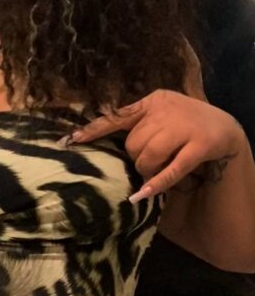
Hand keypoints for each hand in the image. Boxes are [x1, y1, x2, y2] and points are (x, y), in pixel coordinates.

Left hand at [63, 46, 243, 202]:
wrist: (225, 128)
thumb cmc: (184, 126)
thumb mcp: (160, 117)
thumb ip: (138, 126)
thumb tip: (98, 143)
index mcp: (153, 101)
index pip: (118, 117)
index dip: (94, 130)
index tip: (71, 141)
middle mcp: (167, 109)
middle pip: (133, 144)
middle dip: (135, 159)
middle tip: (147, 163)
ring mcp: (185, 127)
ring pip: (147, 157)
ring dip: (146, 171)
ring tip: (155, 172)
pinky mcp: (200, 145)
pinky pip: (171, 169)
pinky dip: (157, 183)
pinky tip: (143, 194)